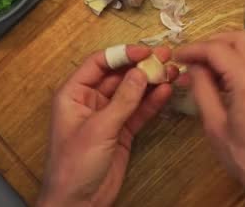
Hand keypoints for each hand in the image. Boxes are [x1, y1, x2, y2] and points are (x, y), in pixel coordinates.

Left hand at [38, 45, 176, 206]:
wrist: (78, 203)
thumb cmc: (73, 166)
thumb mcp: (98, 128)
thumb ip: (122, 100)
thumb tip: (140, 73)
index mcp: (74, 94)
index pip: (99, 64)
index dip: (122, 54)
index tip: (144, 51)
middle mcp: (90, 101)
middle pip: (119, 75)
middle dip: (141, 66)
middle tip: (165, 57)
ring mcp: (108, 116)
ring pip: (132, 92)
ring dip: (150, 82)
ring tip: (171, 72)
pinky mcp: (122, 131)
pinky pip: (139, 110)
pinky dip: (152, 101)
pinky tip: (165, 91)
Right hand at [175, 31, 244, 206]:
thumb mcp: (216, 126)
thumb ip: (202, 90)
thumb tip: (194, 68)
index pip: (217, 49)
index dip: (193, 49)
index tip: (178, 56)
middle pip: (240, 37)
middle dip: (213, 42)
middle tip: (193, 57)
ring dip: (229, 50)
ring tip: (207, 70)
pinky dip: (242, 62)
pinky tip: (226, 80)